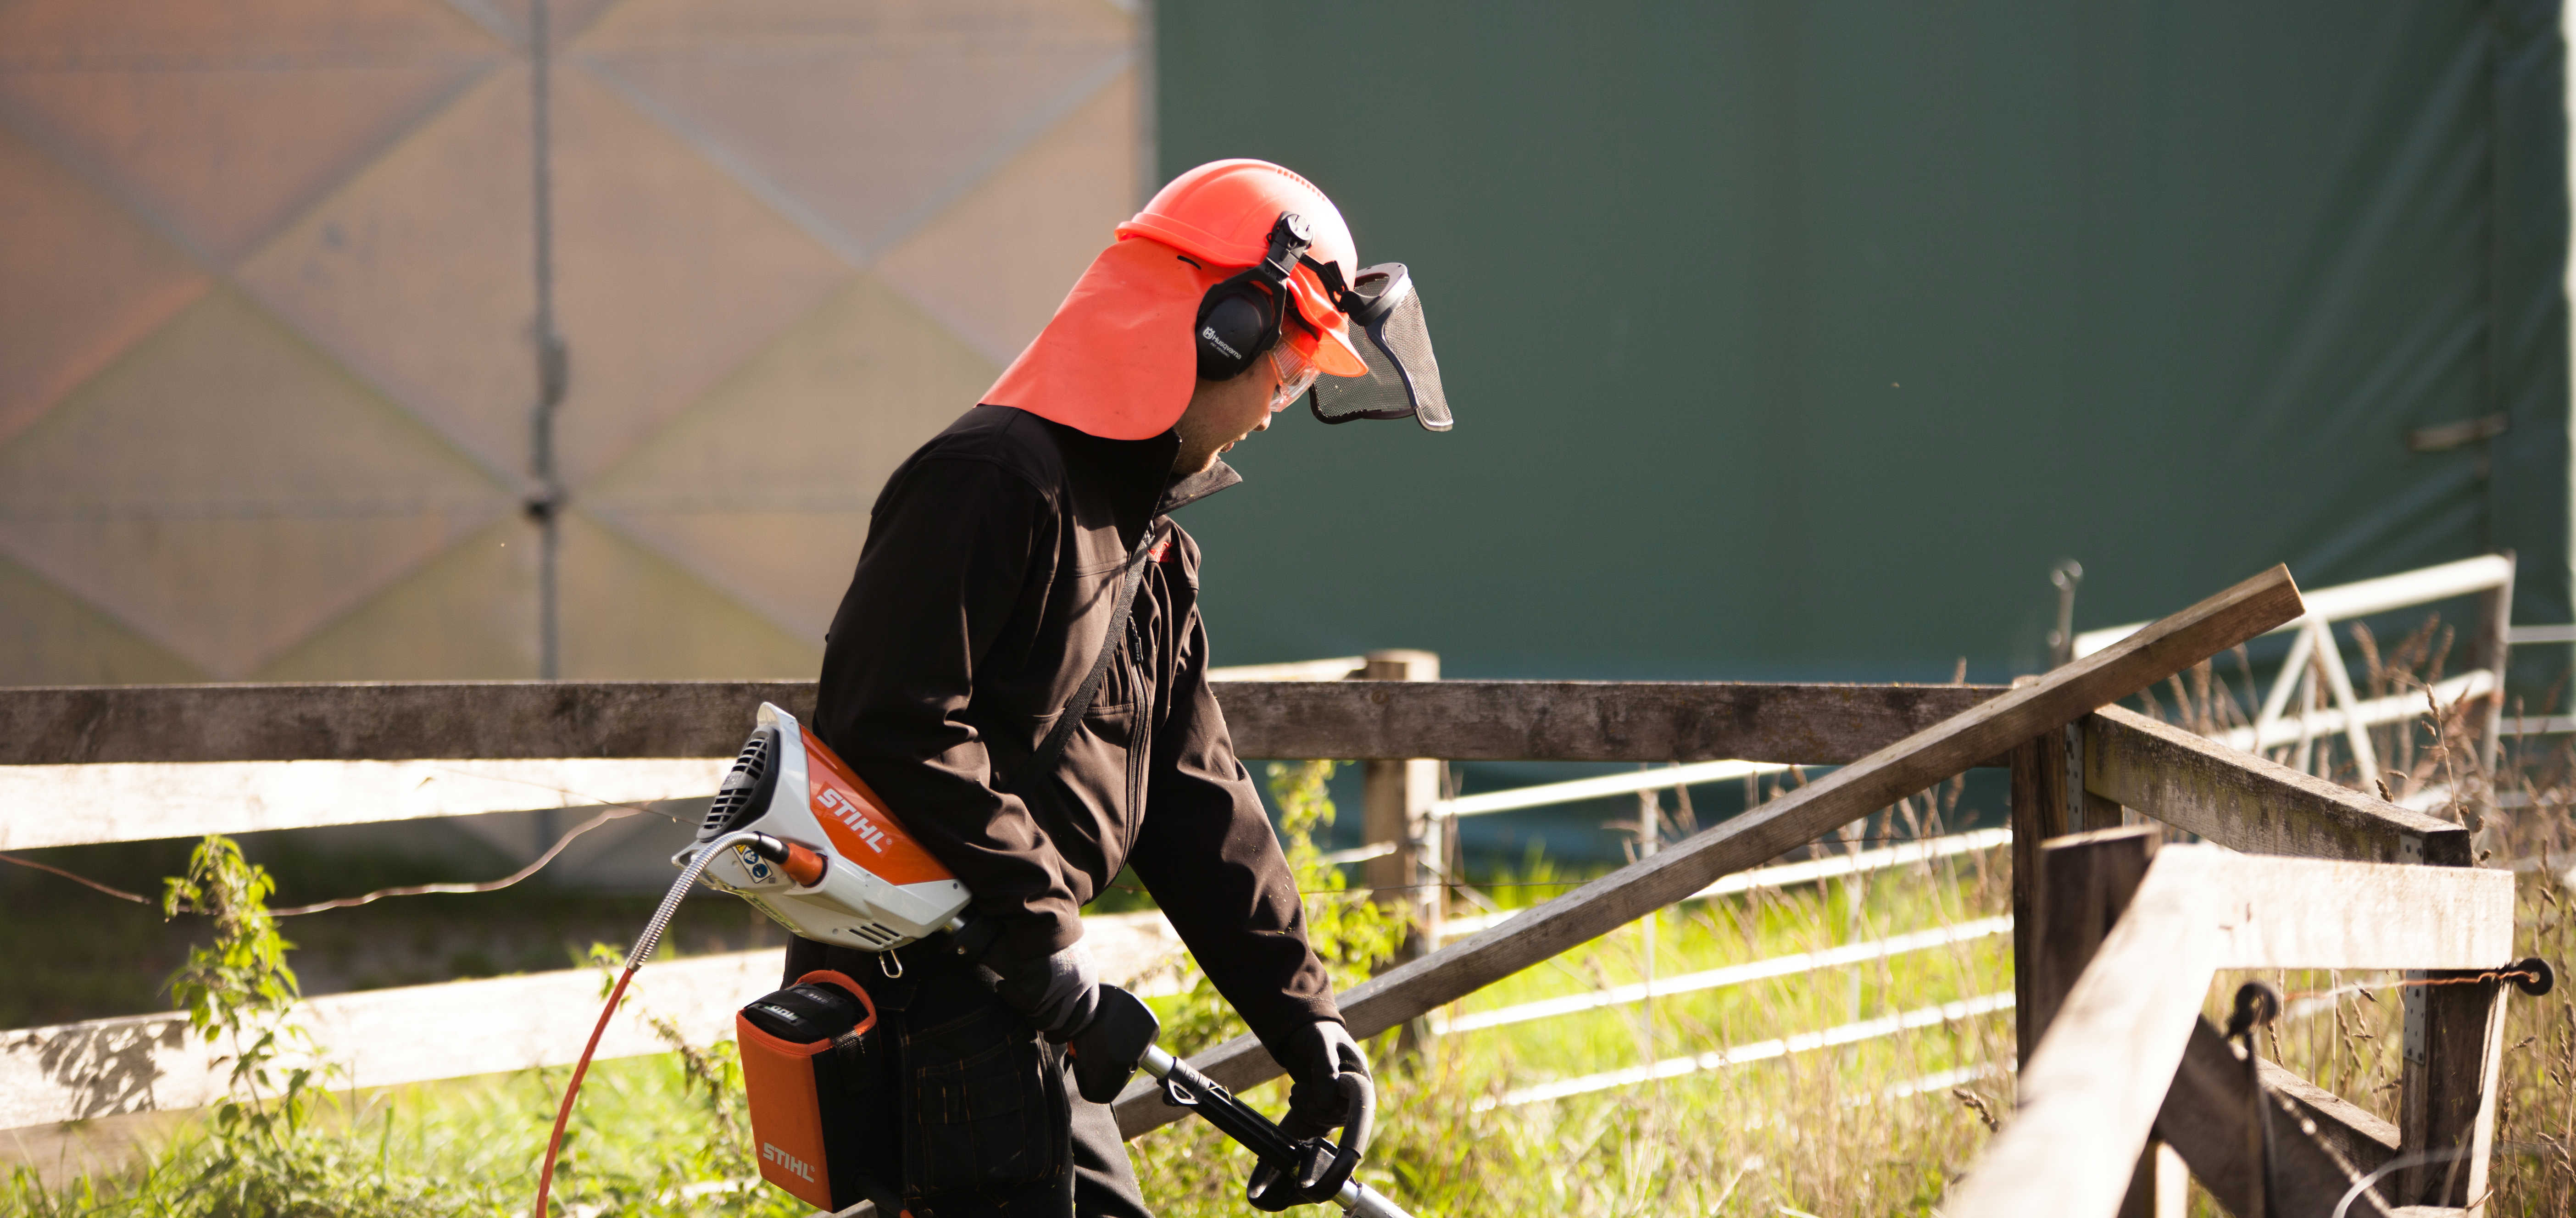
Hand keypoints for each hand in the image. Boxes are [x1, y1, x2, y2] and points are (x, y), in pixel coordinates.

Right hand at [991, 943, 1100, 1040]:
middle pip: (1062, 1024)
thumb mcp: (1073, 958)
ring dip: (1026, 1012)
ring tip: (1015, 998)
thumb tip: (1062, 1012)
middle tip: (1032, 1022)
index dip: (1071, 1029)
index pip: (1086, 1018)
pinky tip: (1003, 986)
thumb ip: (1073, 983)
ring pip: (1041, 1018)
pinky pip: (1023, 1005)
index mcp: (1088, 979)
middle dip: (1046, 1028)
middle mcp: (1077, 986)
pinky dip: (1010, 996)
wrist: (1037, 914)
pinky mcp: (1039, 984)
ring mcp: (1059, 987)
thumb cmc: (1049, 934)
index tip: (1057, 1033)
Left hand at [1277, 1020, 1370, 1141]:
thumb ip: (1325, 1069)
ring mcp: (1338, 1099)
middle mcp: (1352, 1091)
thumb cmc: (1315, 1031)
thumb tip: (1326, 1104)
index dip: (1338, 1108)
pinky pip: (1318, 1121)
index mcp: (1360, 1075)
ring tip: (1296, 1091)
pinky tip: (1295, 1099)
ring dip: (1307, 1111)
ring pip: (1327, 1121)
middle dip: (1316, 1108)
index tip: (1318, 1104)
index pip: (1357, 1103)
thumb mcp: (1321, 1043)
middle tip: (1298, 1089)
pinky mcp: (1324, 1104)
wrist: (1300, 1032)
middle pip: (1340, 1115)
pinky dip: (1304, 1114)